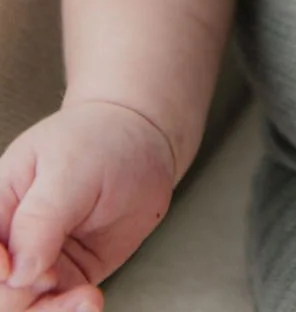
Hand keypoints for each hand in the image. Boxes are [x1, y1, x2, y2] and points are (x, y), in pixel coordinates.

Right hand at [0, 100, 175, 311]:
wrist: (143, 141)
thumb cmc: (100, 141)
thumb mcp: (69, 170)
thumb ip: (41, 219)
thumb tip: (17, 273)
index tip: (12, 270)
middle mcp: (11, 239)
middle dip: (19, 297)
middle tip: (53, 277)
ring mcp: (38, 262)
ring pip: (23, 308)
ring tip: (84, 297)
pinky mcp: (66, 278)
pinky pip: (56, 309)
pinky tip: (91, 303)